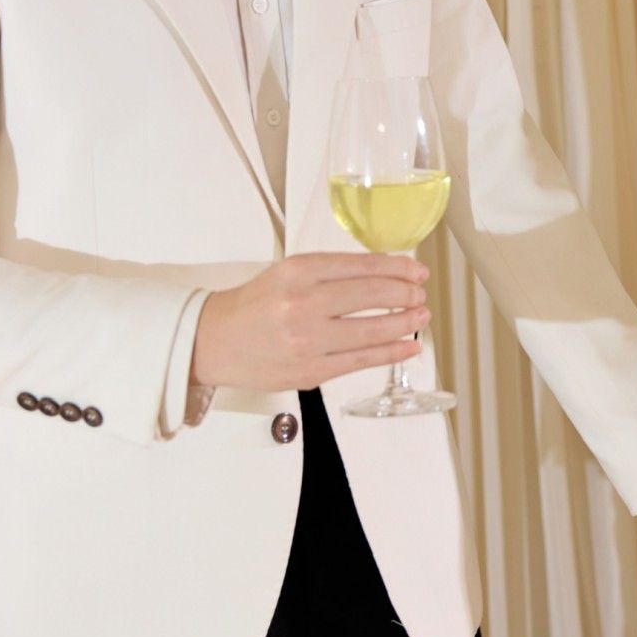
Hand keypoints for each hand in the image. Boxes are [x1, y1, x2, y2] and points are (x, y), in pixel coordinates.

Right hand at [191, 253, 431, 392]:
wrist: (215, 341)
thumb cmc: (255, 305)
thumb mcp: (289, 272)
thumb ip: (333, 272)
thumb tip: (385, 273)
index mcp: (299, 271)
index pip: (363, 265)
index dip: (398, 268)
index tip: (417, 270)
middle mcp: (304, 302)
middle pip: (372, 294)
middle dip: (406, 293)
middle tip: (420, 294)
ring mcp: (308, 340)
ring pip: (373, 329)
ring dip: (405, 323)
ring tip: (421, 317)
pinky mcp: (311, 370)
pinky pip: (361, 360)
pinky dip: (391, 353)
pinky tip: (408, 347)